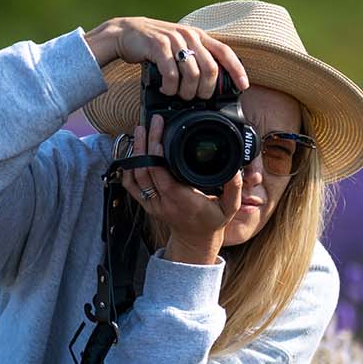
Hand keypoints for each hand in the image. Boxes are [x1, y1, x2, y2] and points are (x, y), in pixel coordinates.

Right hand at [83, 16, 249, 98]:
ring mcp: (174, 40)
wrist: (125, 33)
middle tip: (198, 98)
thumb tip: (211, 81)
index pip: (225, 52)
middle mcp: (189, 36)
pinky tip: (166, 90)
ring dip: (188, 91)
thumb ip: (194, 57)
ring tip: (180, 95)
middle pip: (211, 69)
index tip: (243, 86)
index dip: (237, 70)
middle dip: (206, 89)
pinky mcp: (158, 46)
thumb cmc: (153, 45)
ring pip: (193, 73)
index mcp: (198, 36)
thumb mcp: (178, 47)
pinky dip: (170, 87)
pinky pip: (171, 73)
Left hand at [118, 114, 243, 263]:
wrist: (195, 240)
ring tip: (141, 131)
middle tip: (151, 124)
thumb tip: (234, 171)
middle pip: (146, 170)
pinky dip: (128, 167)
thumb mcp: (230, 208)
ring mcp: (152, 203)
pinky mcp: (145, 203)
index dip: (157, 155)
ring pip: (135, 176)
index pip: (163, 176)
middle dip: (146, 144)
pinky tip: (132, 149)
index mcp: (183, 201)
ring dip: (135, 151)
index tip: (160, 134)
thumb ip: (234, 189)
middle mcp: (164, 202)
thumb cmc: (212, 221)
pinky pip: (130, 185)